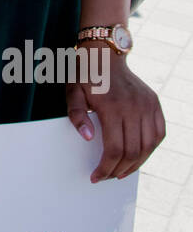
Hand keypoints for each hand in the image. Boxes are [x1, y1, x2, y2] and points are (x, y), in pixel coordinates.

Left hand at [66, 49, 165, 181]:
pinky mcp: (154, 103)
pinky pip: (159, 133)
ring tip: (122, 171)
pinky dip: (151, 149)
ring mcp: (147, 105)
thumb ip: (77, 116)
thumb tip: (89, 138)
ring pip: (148, 146)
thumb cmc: (86, 76)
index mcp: (112, 106)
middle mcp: (133, 106)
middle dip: (118, 170)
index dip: (105, 168)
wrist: (105, 54)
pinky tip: (139, 156)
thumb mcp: (73, 93)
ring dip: (136, 164)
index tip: (96, 177)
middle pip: (132, 151)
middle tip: (107, 177)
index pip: (114, 149)